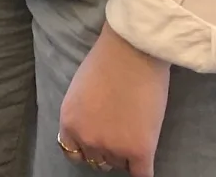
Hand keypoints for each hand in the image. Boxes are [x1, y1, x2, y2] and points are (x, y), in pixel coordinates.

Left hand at [58, 24, 168, 174]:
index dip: (87, 148)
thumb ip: (82, 115)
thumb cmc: (106, 62)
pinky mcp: (140, 150)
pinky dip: (143, 170)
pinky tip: (146, 160)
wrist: (132, 52)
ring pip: (120, 164)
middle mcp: (87, 139)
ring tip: (136, 129)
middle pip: (98, 160)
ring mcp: (113, 147)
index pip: (74, 153)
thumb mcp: (79, 91)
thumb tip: (91, 130)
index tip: (98, 141)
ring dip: (127, 153)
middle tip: (120, 130)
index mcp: (69, 122)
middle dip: (108, 149)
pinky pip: (141, 175)